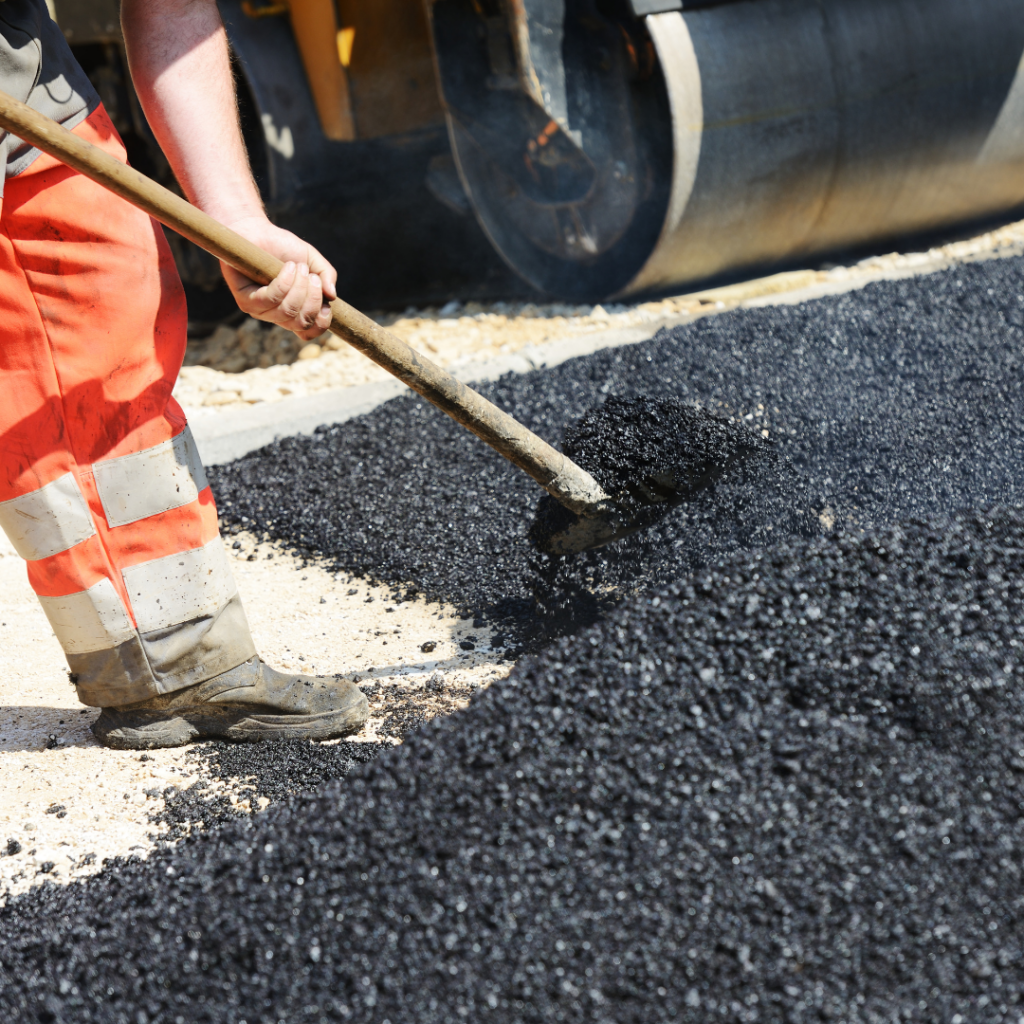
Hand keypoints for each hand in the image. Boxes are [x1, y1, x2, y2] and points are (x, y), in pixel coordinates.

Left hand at [219, 216, 338, 339]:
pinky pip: (272, 299)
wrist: (256, 231)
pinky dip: (285, 282)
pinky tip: (288, 268)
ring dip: (299, 287)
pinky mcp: (245, 301)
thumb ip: (327, 276)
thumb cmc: (283, 248)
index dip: (321, 323)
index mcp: (293, 312)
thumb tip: (332, 296)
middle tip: (312, 277)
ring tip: (299, 267)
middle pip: (301, 323)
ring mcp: (260, 311)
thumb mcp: (312, 260)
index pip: (307, 333)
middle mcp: (276, 316)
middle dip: (313, 300)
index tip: (327, 306)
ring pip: (288, 311)